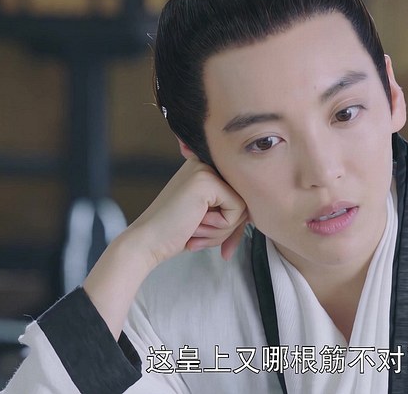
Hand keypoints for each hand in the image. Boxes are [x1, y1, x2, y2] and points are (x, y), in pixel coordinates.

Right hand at [125, 154, 248, 268]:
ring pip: (243, 205)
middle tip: (200, 236)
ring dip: (223, 230)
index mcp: (205, 168)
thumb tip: (260, 214)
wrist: (147, 242)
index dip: (234, 223)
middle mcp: (205, 163)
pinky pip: (237, 210)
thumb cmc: (176, 233)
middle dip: (229, 228)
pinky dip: (221, 227)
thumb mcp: (210, 218)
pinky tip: (196, 226)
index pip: (239, 193)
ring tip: (196, 231)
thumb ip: (233, 211)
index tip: (224, 245)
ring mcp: (205, 169)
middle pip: (243, 198)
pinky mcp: (206, 181)